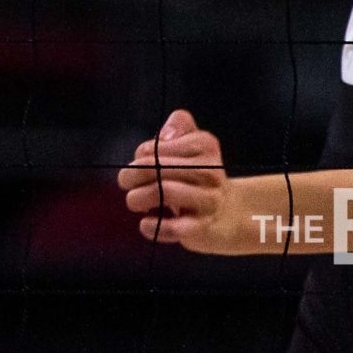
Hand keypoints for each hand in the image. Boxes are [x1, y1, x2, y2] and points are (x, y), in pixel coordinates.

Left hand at [116, 109, 242, 251]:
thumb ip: (178, 124)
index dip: (141, 154)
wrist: (227, 211)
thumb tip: (165, 136)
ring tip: (134, 201)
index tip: (142, 161)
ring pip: (165, 193)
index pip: (157, 146)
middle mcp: (210, 171)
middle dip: (132, 176)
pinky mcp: (203, 227)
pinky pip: (176, 228)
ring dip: (138, 198)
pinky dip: (154, 227)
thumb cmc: (196, 171)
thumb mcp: (192, 140)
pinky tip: (144, 224)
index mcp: (205, 144)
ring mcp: (209, 200)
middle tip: (125, 181)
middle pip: (156, 168)